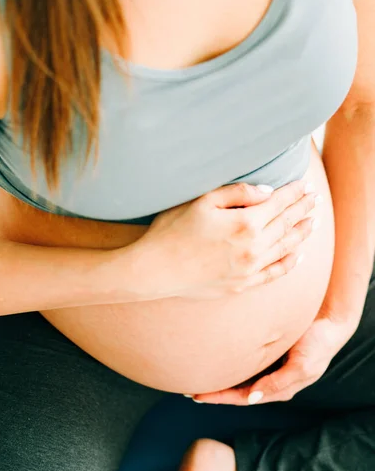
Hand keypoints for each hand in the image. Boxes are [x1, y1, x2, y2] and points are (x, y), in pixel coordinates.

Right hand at [135, 180, 318, 300]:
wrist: (155, 269)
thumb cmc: (173, 230)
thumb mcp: (202, 201)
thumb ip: (238, 193)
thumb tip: (267, 192)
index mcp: (245, 222)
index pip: (278, 203)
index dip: (294, 193)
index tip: (306, 185)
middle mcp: (253, 247)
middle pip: (286, 224)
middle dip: (302, 210)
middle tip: (315, 200)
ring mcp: (250, 269)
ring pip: (286, 248)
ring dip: (302, 234)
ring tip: (313, 223)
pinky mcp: (242, 284)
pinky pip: (274, 273)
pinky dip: (290, 263)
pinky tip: (298, 255)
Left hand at [192, 314, 357, 404]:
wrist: (331, 321)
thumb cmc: (319, 344)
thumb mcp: (303, 366)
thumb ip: (279, 383)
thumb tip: (251, 398)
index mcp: (277, 388)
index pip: (241, 398)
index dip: (219, 399)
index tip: (197, 397)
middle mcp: (269, 379)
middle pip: (235, 390)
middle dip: (212, 391)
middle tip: (186, 388)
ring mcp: (268, 365)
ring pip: (237, 376)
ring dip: (217, 377)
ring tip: (195, 376)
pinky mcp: (267, 350)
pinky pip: (242, 359)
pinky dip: (227, 361)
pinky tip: (214, 357)